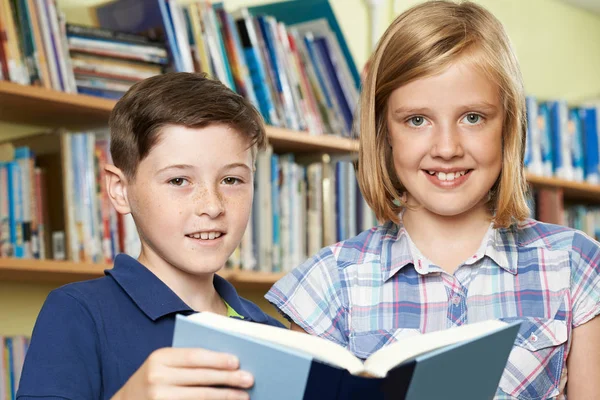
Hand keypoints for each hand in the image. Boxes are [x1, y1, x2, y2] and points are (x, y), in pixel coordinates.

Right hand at [112, 347, 252, 399]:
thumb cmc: (153, 379)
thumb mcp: (163, 365)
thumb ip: (187, 361)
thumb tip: (226, 361)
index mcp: (160, 358)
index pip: (194, 356)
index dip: (217, 359)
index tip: (237, 361)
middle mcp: (157, 378)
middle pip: (200, 378)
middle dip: (227, 379)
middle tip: (249, 379)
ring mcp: (158, 398)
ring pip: (200, 397)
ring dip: (225, 396)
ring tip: (243, 395)